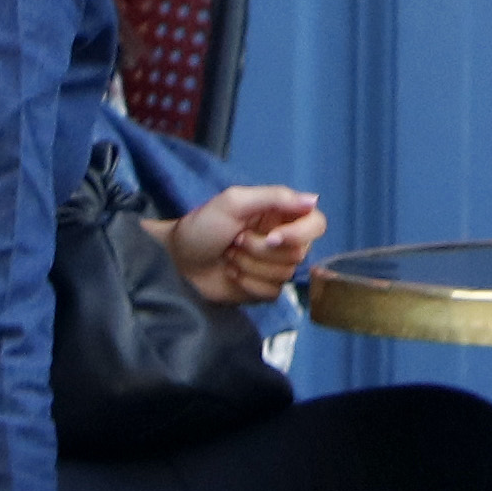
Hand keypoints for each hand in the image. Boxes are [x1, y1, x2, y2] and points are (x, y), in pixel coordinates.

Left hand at [169, 182, 324, 306]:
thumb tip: (314, 200)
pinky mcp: (263, 289)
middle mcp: (283, 240)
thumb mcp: (234, 202)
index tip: (273, 237)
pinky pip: (273, 292)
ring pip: (285, 275)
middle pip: (299, 253)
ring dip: (250, 265)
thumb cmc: (201, 226)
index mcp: (280, 214)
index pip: (316, 224)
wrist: (175, 260)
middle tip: (235, 241)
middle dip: (261, 250)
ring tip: (229, 256)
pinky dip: (248, 284)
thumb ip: (275, 197)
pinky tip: (231, 273)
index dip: (300, 234)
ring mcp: (274, 266)